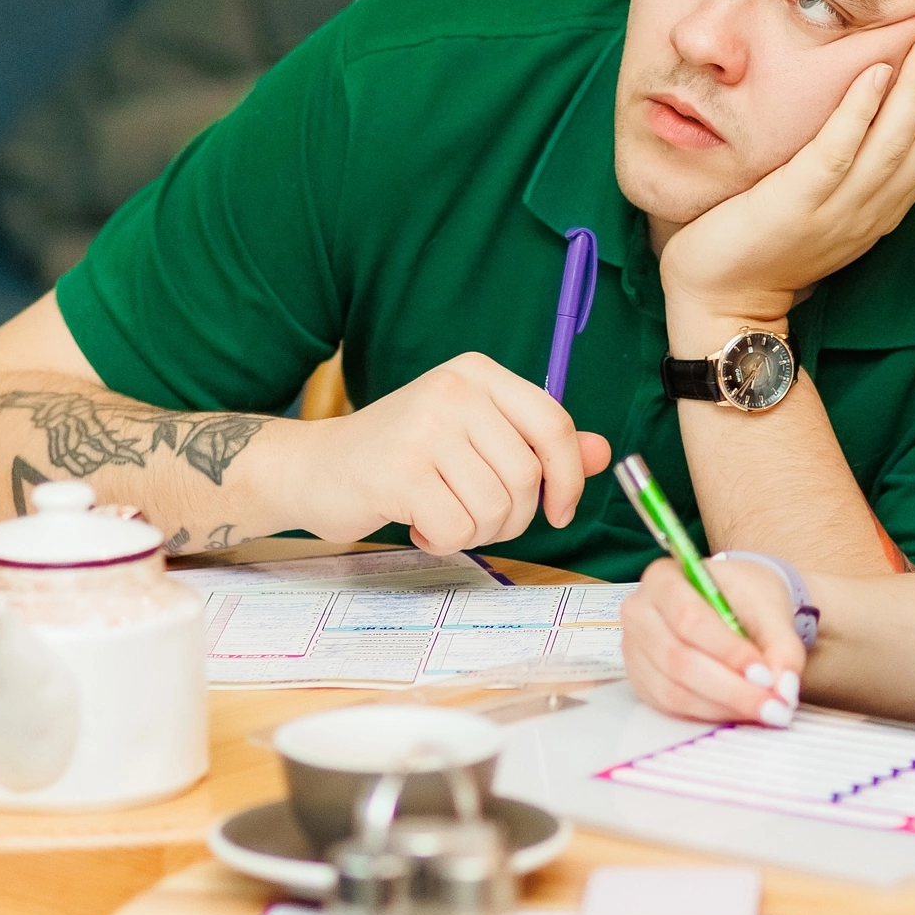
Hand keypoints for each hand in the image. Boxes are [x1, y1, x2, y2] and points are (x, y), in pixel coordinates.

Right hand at [273, 352, 610, 551]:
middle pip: (528, 475)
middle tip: (475, 516)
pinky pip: (457, 528)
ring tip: (442, 516)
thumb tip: (600, 452)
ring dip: (476, 531)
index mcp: (478, 374)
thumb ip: (537, 444)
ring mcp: (425, 427)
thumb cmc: (402, 457)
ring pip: (497, 507)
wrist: (314, 468)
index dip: (568, 477)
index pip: (554, 424)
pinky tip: (417, 524)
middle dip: (513, 516)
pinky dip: (443, 541)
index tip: (558, 510)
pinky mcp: (399, 471)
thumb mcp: (473, 437)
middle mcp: (454, 390)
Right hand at [620, 553, 809, 725]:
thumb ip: (782, 646)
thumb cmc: (744, 597)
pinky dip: (710, 713)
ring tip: (765, 711)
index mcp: (663, 578)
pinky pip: (671, 706)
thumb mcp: (770, 608)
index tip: (765, 674)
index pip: (689, 618)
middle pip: (678, 659)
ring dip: (723, 706)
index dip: (727, 651)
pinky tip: (741, 712)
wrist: (731, 602)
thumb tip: (783, 688)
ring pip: (674, 689)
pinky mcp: (642, 681)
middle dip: (730, 688)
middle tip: (774, 705)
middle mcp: (639, 612)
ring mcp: (634, 650)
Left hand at [659, 26, 914, 331]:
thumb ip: (859, 165)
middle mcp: (873, 209)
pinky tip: (875, 73)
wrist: (724, 298)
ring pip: (895, 145)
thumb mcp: (830, 203)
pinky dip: (860, 112)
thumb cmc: (769, 242)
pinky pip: (838, 153)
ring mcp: (838, 208)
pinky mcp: (798, 203)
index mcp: (885, 208)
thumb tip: (879, 110)